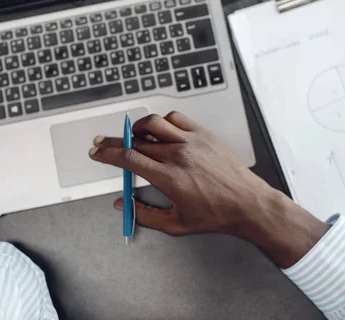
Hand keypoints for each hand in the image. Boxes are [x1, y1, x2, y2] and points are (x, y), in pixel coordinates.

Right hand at [89, 112, 327, 267]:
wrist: (248, 203)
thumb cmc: (216, 215)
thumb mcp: (176, 225)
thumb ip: (144, 215)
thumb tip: (122, 205)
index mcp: (169, 178)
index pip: (128, 159)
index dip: (107, 154)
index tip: (97, 153)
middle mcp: (178, 156)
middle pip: (135, 141)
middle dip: (114, 142)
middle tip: (103, 143)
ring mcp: (191, 142)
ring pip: (153, 124)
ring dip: (136, 128)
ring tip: (130, 136)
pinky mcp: (203, 134)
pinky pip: (175, 119)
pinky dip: (161, 122)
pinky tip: (158, 130)